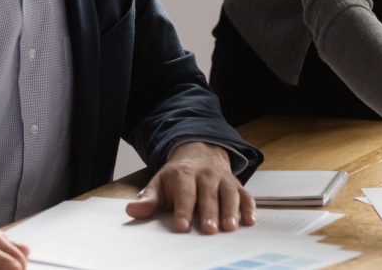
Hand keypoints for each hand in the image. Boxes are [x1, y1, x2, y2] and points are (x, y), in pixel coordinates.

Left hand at [124, 141, 254, 233]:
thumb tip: (132, 211)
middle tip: (209, 230)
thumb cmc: (177, 176)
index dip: (183, 209)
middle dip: (209, 212)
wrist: (200, 151)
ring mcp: (223, 178)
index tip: (182, 226)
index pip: (184, 192)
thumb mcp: (159, 183)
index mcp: (184, 173)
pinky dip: (249, 207)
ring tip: (229, 227)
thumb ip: (148, 200)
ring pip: (229, 193)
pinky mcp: (236, 183)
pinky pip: (245, 194)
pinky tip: (249, 220)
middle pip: (208, 194)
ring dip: (230, 210)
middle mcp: (206, 174)